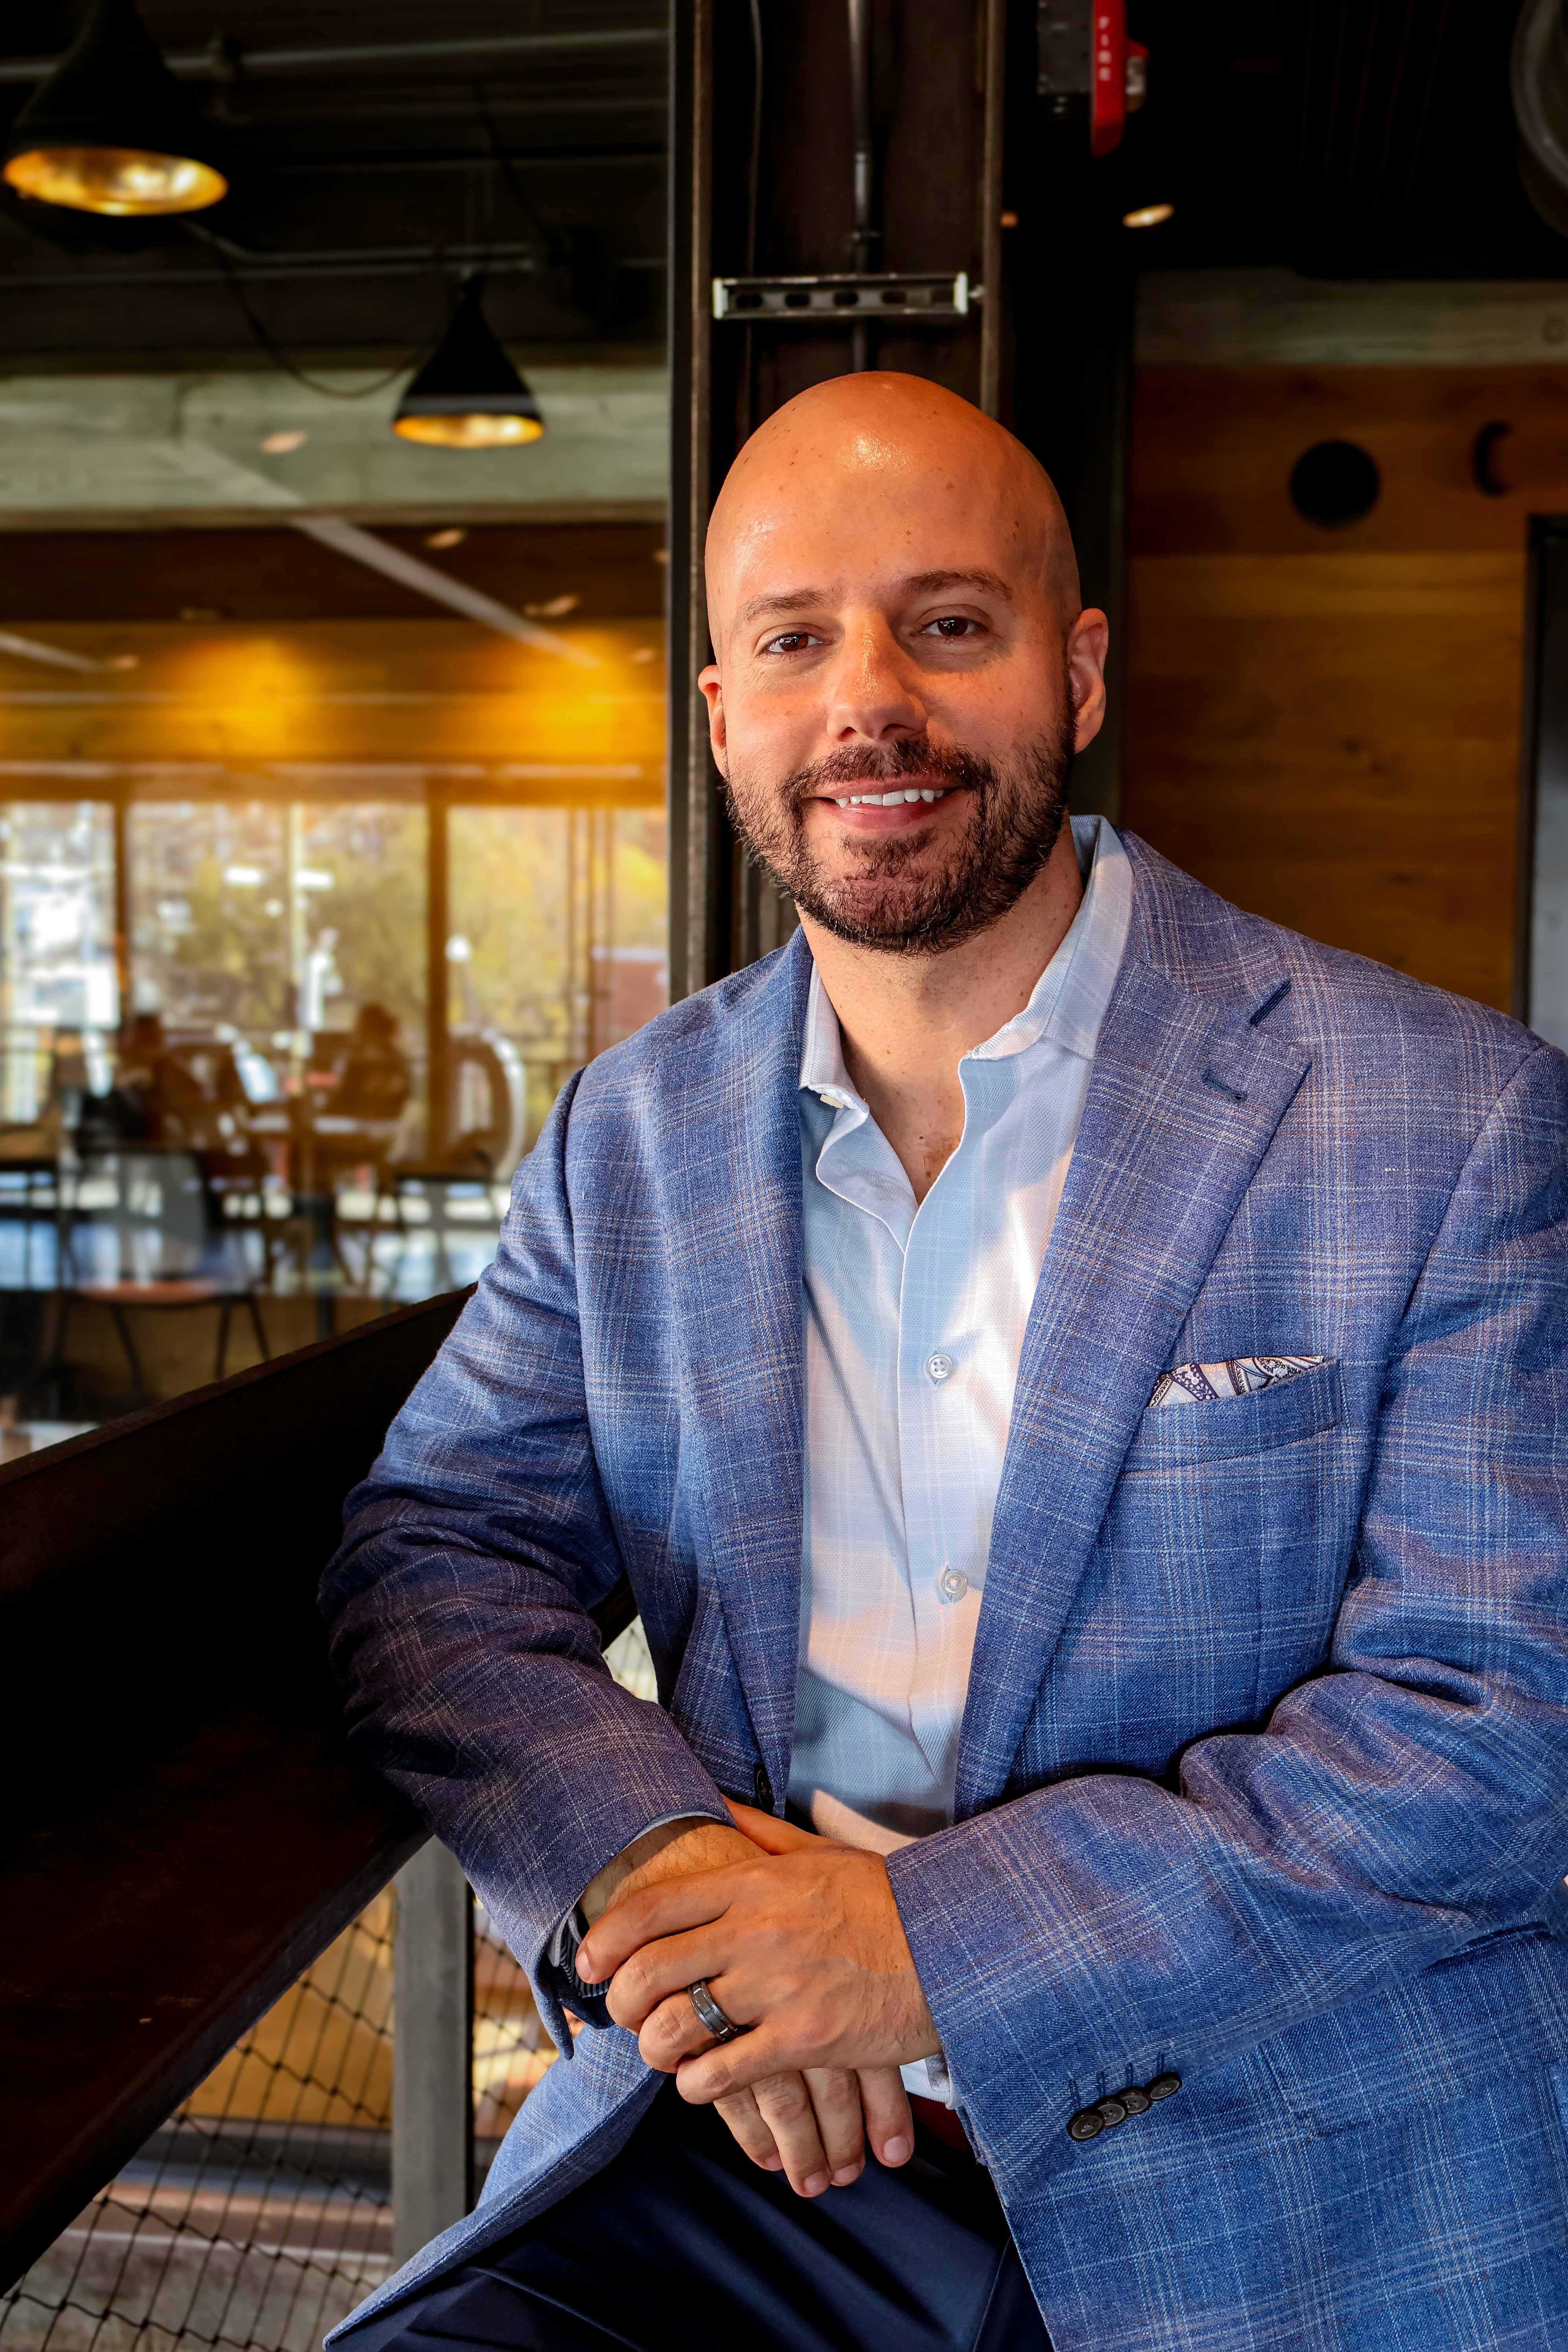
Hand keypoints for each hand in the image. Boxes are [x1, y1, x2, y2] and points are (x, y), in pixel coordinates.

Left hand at [575, 1801, 938, 2113]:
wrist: (951, 1947)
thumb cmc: (882, 1901)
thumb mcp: (818, 1852)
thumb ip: (758, 1832)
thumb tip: (712, 1802)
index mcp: (754, 1883)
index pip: (654, 1907)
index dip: (605, 1938)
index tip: (589, 1961)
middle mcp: (756, 1932)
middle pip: (650, 1971)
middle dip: (620, 2001)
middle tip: (622, 2014)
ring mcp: (778, 1988)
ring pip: (677, 2027)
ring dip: (655, 2049)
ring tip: (662, 2052)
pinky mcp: (804, 2041)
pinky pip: (722, 2073)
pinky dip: (697, 2086)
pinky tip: (700, 2082)